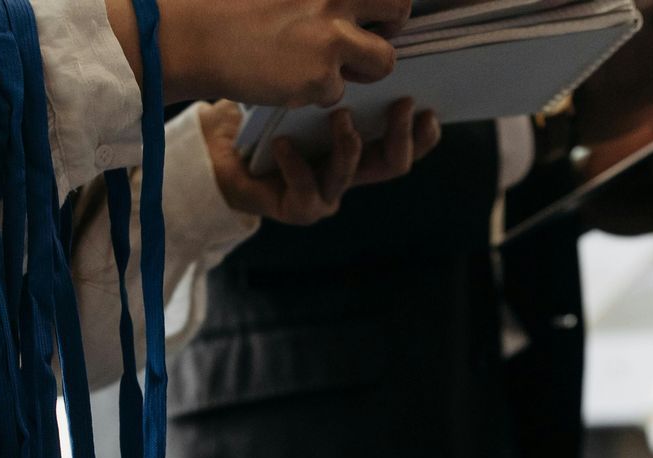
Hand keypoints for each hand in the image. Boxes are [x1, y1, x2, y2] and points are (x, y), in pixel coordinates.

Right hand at [150, 0, 409, 107]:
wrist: (195, 34)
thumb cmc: (232, 4)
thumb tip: (352, 8)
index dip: (383, 0)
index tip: (374, 9)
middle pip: (398, 6)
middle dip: (390, 25)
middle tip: (367, 36)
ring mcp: (331, 33)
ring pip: (383, 59)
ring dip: (363, 67)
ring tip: (327, 65)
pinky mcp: (320, 75)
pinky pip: (339, 91)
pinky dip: (318, 91)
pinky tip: (289, 79)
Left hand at [199, 99, 441, 224]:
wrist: (222, 151)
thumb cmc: (266, 119)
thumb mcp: (306, 96)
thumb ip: (339, 87)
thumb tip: (369, 53)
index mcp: (360, 150)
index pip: (404, 147)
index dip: (424, 136)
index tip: (430, 109)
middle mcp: (350, 175)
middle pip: (393, 166)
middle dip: (401, 135)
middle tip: (402, 103)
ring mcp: (326, 195)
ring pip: (350, 173)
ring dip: (349, 143)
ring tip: (339, 115)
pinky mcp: (299, 209)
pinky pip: (306, 188)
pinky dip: (296, 163)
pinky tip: (283, 144)